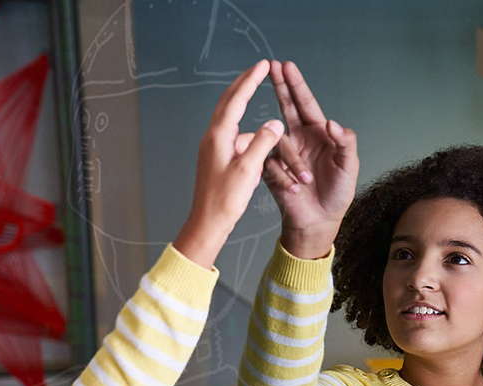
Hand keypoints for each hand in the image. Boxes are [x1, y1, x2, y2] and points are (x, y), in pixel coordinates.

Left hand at [175, 60, 285, 268]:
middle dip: (245, 84)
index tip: (262, 65)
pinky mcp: (219, 159)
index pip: (236, 99)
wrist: (207, 223)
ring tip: (265, 107)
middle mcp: (213, 138)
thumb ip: (263, 143)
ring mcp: (215, 148)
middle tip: (259, 69)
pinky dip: (250, 136)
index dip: (250, 80)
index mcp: (218, 137)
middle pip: (229, 102)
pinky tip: (263, 144)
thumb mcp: (249, 170)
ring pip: (234, 122)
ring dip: (247, 111)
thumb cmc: (225, 200)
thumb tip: (275, 123)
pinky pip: (237, 139)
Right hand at [262, 61, 358, 258]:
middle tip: (270, 66)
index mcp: (317, 133)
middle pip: (286, 106)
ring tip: (305, 182)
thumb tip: (331, 122)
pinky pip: (272, 165)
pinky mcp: (271, 169)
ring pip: (279, 143)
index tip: (286, 65)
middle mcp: (299, 138)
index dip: (296, 85)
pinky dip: (285, 178)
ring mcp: (284, 153)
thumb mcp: (349, 167)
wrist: (319, 220)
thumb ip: (345, 143)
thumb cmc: (337, 193)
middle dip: (279, 87)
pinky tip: (294, 189)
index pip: (306, 104)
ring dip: (294, 164)